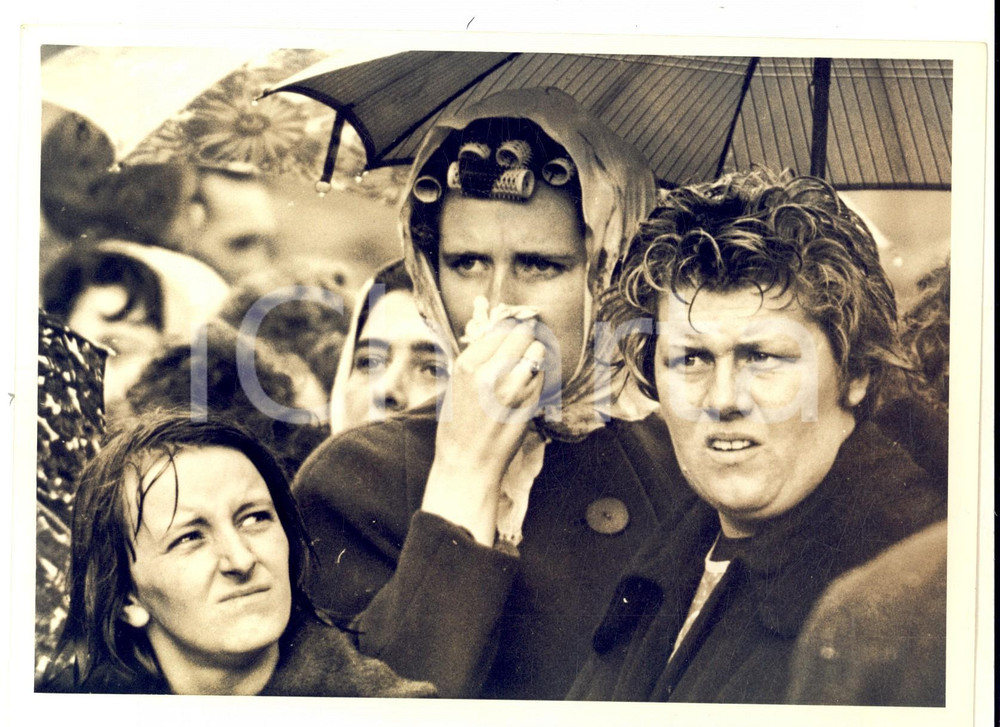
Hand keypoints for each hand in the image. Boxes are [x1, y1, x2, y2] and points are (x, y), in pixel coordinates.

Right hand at [421, 319, 546, 544]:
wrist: (468, 462)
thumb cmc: (458, 426)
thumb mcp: (456, 385)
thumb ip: (477, 360)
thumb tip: (499, 335)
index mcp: (468, 364)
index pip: (500, 329)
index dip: (510, 330)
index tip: (515, 332)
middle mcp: (491, 371)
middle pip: (523, 334)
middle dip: (526, 337)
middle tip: (526, 343)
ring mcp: (514, 387)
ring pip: (538, 352)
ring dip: (534, 356)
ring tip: (526, 366)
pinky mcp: (530, 402)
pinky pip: (542, 376)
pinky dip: (538, 376)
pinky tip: (527, 387)